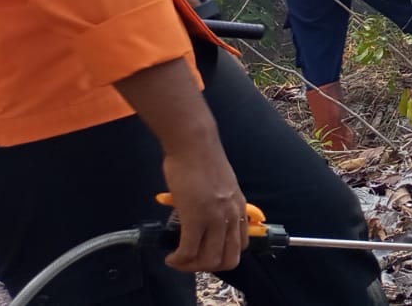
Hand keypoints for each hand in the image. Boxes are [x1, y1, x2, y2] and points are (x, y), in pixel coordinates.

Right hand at [160, 145, 248, 271]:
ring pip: (210, 260)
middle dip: (208, 267)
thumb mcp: (221, 186)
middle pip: (229, 259)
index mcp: (239, 208)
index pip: (240, 245)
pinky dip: (178, 260)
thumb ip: (218, 204)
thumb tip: (204, 218)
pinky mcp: (195, 217)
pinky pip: (188, 251)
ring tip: (178, 259)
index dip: (221, 255)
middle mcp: (231, 215)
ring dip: (191, 266)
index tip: (204, 252)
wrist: (194, 144)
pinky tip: (171, 257)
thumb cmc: (201, 160)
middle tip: (190, 261)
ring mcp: (215, 217)